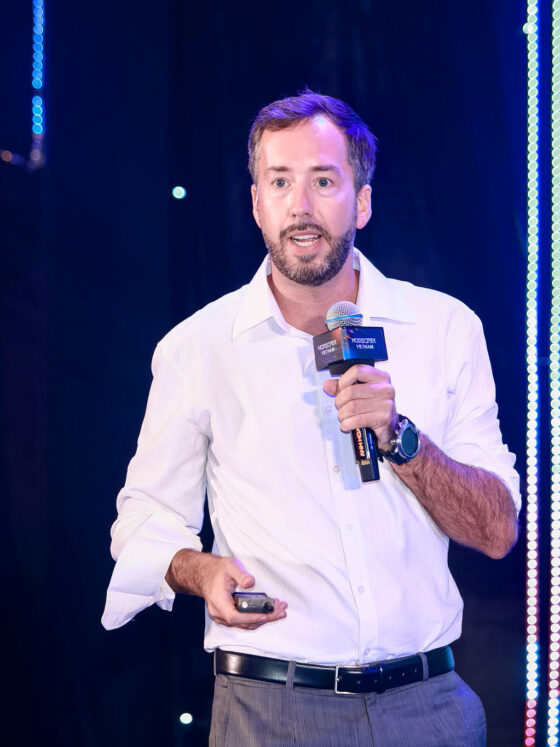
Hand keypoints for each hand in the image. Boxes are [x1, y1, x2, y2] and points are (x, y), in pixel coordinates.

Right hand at [166, 550, 287, 629]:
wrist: (206, 574)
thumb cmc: (217, 571)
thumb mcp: (230, 566)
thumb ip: (241, 574)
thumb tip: (250, 582)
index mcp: (218, 602)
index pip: (235, 617)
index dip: (251, 618)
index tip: (265, 615)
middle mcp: (219, 614)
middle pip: (244, 623)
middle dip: (264, 618)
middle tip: (280, 610)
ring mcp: (223, 617)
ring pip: (245, 624)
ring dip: (263, 618)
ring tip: (278, 610)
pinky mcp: (228, 617)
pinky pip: (244, 621)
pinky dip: (257, 617)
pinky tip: (268, 611)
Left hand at [323, 364, 397, 450]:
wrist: (390, 426)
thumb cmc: (374, 407)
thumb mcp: (361, 393)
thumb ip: (344, 387)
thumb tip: (328, 385)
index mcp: (381, 377)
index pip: (357, 371)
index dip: (343, 380)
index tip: (339, 389)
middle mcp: (385, 388)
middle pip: (351, 391)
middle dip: (339, 401)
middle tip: (340, 407)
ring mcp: (386, 404)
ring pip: (352, 407)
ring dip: (342, 414)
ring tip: (343, 417)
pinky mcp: (384, 419)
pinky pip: (357, 420)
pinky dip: (347, 424)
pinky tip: (346, 425)